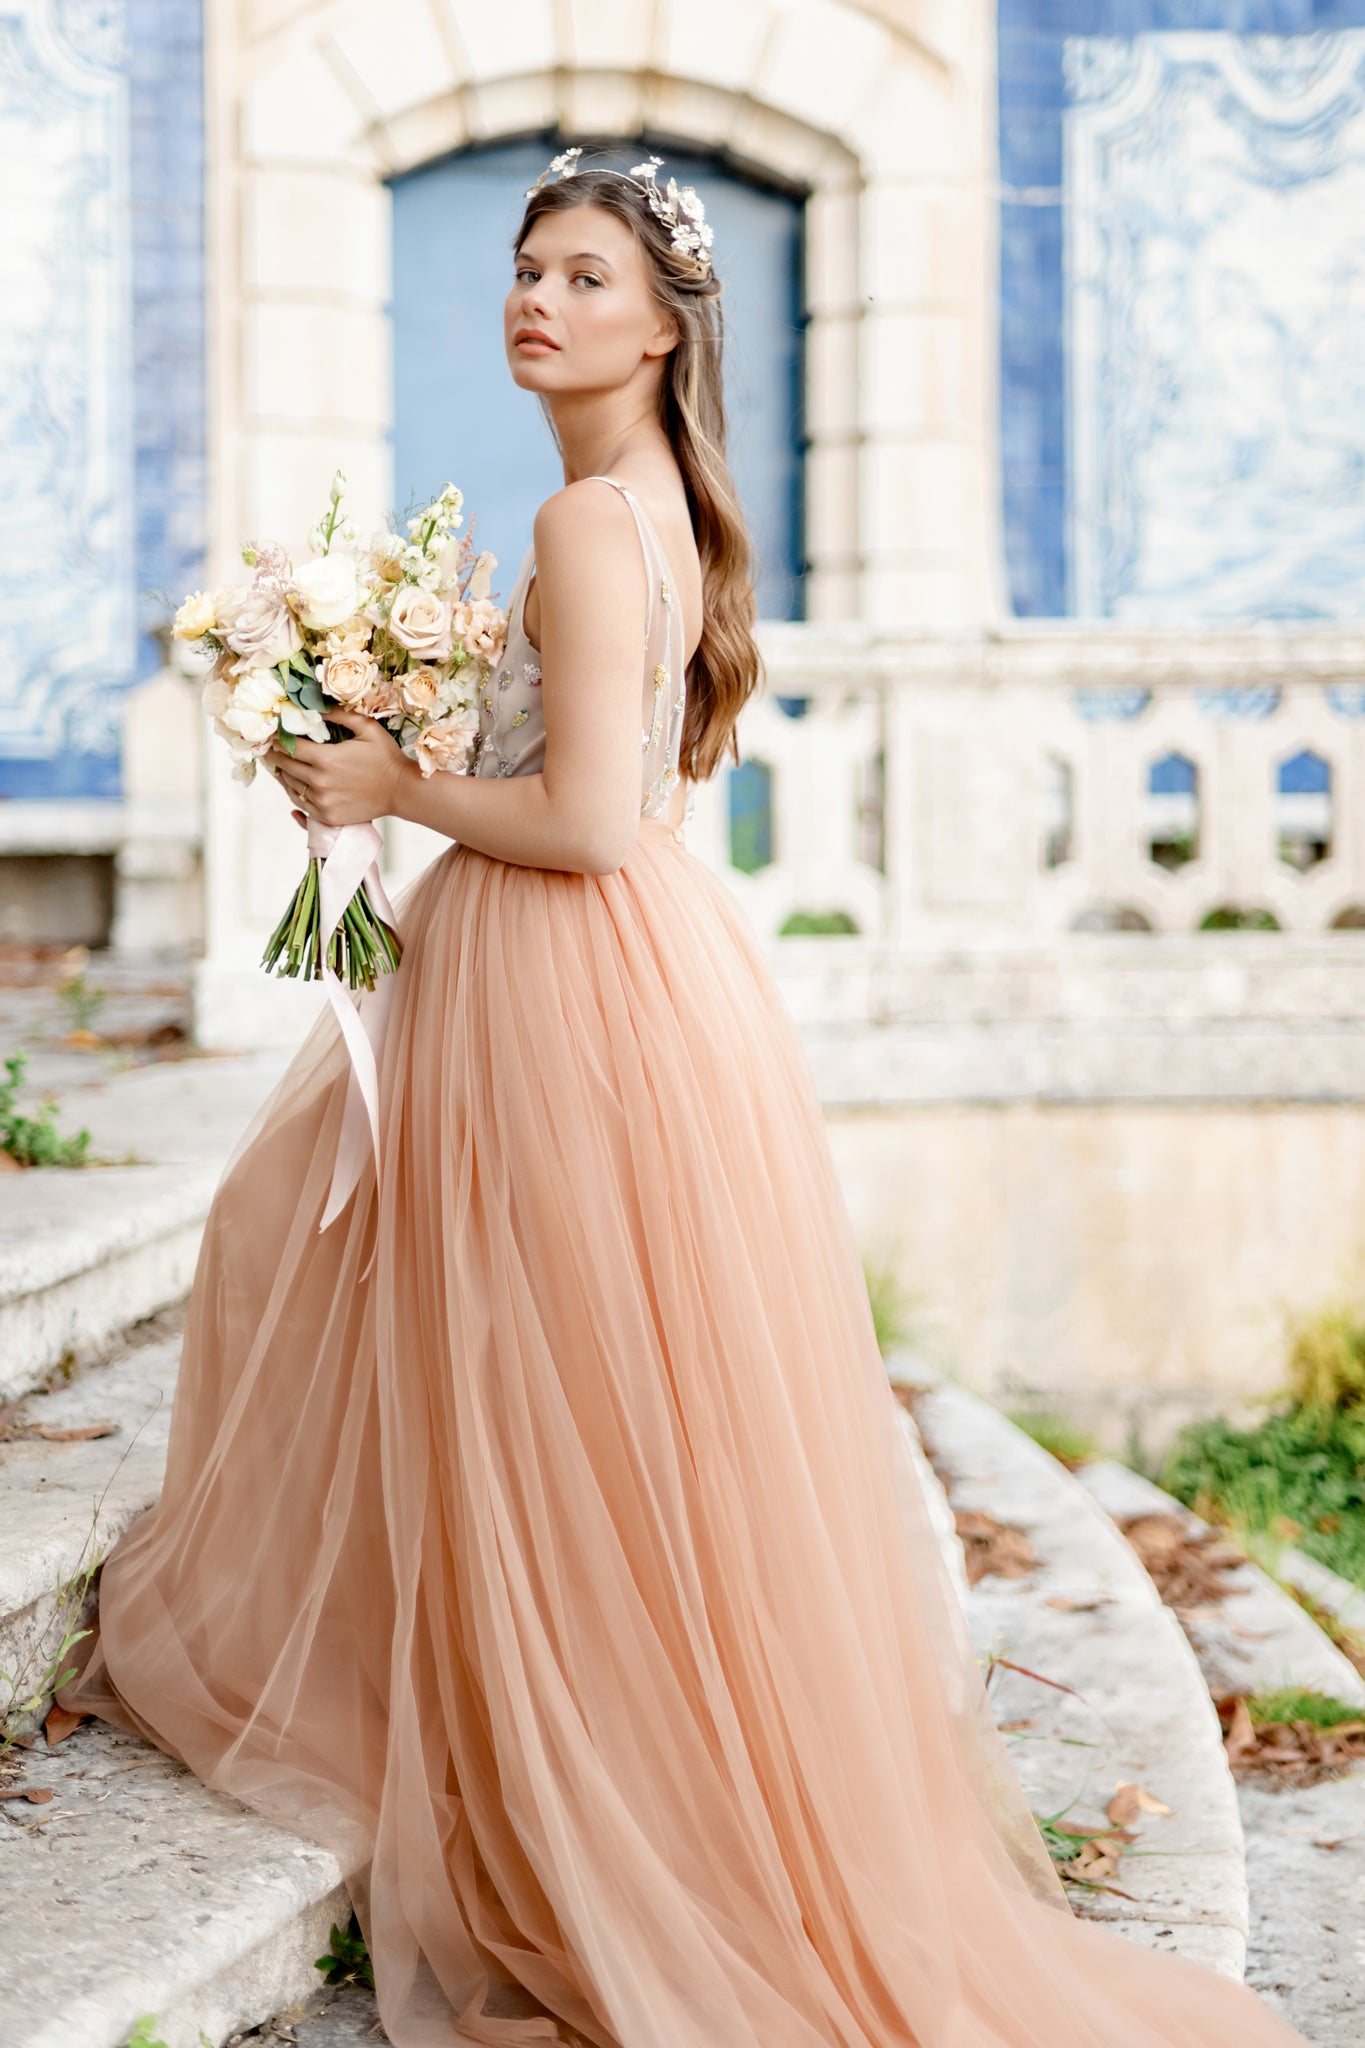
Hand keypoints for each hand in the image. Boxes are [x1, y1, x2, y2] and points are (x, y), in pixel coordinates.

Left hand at [269, 712, 409, 826]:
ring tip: (280, 765)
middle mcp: (320, 783)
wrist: (401, 791)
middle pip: (286, 767)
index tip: (273, 735)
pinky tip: (293, 784)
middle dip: (276, 755)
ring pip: (291, 786)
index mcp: (326, 759)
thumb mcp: (367, 728)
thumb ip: (340, 715)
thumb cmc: (386, 758)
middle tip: (270, 748)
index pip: (290, 748)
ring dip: (283, 774)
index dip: (279, 739)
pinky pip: (301, 804)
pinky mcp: (327, 817)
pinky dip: (294, 793)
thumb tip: (317, 707)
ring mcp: (322, 802)